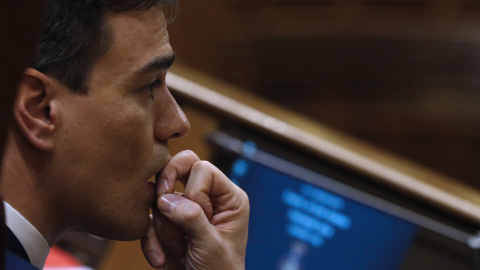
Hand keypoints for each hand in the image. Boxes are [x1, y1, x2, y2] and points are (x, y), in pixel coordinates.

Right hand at [141, 150, 249, 268]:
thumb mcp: (211, 245)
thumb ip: (192, 218)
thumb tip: (164, 198)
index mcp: (228, 198)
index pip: (203, 168)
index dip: (193, 190)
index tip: (195, 214)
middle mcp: (208, 199)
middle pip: (179, 168)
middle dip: (167, 190)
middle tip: (163, 207)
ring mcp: (186, 211)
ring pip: (160, 198)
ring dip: (164, 229)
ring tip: (179, 252)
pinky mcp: (168, 225)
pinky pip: (149, 220)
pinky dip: (151, 242)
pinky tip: (162, 260)